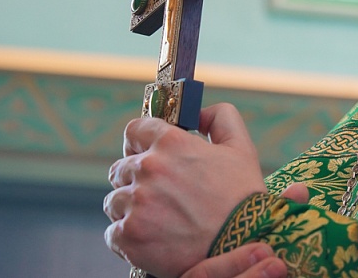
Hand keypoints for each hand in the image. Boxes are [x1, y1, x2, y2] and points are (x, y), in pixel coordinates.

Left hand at [105, 103, 267, 277]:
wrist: (244, 246)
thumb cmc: (243, 198)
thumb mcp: (241, 148)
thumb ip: (221, 117)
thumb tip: (199, 112)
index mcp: (171, 143)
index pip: (134, 130)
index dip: (140, 142)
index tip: (147, 153)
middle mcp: (149, 169)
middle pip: (120, 168)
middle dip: (136, 179)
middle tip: (160, 195)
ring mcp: (136, 203)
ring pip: (115, 200)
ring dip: (130, 208)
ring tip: (158, 220)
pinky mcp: (129, 235)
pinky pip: (113, 232)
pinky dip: (128, 237)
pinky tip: (152, 238)